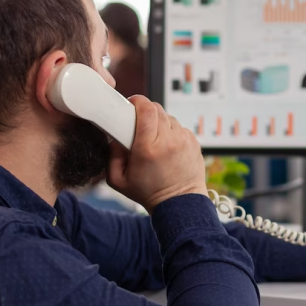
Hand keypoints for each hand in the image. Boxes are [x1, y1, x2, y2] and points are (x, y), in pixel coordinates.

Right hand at [107, 96, 207, 211]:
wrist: (180, 204)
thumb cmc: (149, 193)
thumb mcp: (118, 180)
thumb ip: (111, 157)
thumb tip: (115, 138)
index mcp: (148, 148)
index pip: (146, 110)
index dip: (137, 101)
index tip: (131, 103)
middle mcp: (168, 141)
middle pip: (157, 109)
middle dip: (146, 110)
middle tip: (138, 121)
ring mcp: (184, 141)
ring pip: (169, 117)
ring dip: (159, 122)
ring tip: (154, 137)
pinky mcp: (194, 143)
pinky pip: (180, 128)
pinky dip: (171, 132)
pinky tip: (166, 145)